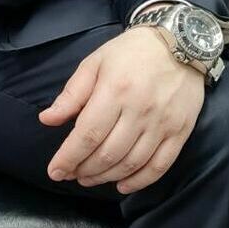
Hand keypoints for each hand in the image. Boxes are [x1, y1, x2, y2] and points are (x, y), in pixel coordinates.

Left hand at [38, 27, 204, 194]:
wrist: (180, 42)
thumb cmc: (130, 52)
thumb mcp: (94, 63)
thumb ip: (72, 94)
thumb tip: (47, 119)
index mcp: (114, 91)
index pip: (87, 135)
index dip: (69, 158)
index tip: (55, 171)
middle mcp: (140, 111)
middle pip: (108, 153)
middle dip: (84, 170)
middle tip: (70, 174)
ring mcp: (163, 124)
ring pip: (131, 163)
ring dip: (106, 177)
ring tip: (89, 178)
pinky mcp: (181, 132)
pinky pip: (159, 166)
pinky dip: (140, 181)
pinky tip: (122, 185)